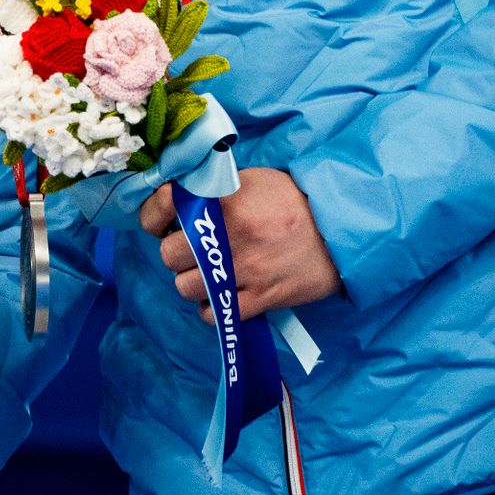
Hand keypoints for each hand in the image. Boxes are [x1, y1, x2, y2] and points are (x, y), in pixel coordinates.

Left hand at [142, 168, 342, 321]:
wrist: (340, 229)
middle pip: (169, 255)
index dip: (154, 213)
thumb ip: (213, 188)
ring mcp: (244, 271)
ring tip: (206, 272)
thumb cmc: (293, 200)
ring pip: (185, 287)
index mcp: (224, 201)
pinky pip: (215, 314)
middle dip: (176, 251)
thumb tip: (179, 197)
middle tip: (191, 248)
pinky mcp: (261, 299)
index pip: (166, 205)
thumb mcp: (251, 179)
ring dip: (192, 280)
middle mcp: (229, 236)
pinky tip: (221, 294)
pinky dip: (212, 307)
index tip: (161, 219)